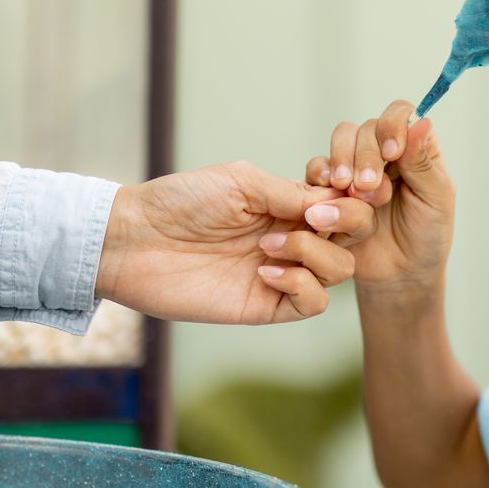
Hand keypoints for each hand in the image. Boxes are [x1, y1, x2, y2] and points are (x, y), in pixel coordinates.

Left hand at [94, 161, 374, 324]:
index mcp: (289, 204)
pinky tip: (264, 271)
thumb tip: (336, 202)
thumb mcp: (242, 182)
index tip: (338, 192)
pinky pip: (312, 303)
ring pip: (340, 272)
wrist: (134, 241)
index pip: (346, 204)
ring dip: (314, 254)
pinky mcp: (266, 305)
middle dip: (345, 224)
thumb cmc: (180, 201)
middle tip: (311, 218)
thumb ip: (291, 192)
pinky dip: (299, 284)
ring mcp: (282, 273)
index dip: (353, 199)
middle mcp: (292, 238)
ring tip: (269, 245)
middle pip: (354, 238)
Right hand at [296, 101, 454, 298]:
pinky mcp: (331, 187)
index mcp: (414, 147)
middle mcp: (383, 151)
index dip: (393, 125)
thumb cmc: (426, 237)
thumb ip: (424, 162)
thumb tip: (422, 121)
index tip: (393, 153)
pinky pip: (318, 169)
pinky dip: (322, 176)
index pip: (400, 114)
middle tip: (369, 188)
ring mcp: (355, 167)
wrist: (399, 276)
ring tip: (352, 192)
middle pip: (366, 128)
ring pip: (341, 141)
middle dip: (366, 154)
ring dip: (344, 161)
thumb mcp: (435, 200)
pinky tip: (331, 191)